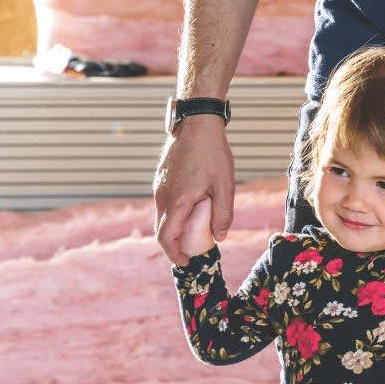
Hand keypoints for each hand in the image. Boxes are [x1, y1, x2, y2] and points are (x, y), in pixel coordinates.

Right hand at [154, 116, 233, 265]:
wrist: (197, 122)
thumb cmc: (212, 153)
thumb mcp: (224, 186)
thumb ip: (222, 214)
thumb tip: (220, 236)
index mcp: (177, 201)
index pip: (166, 238)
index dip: (174, 254)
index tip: (185, 262)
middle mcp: (162, 195)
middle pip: (161, 229)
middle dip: (174, 245)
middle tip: (191, 251)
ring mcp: (159, 186)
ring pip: (162, 215)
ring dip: (174, 228)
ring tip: (194, 230)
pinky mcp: (161, 177)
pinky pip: (164, 202)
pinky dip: (174, 213)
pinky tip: (192, 207)